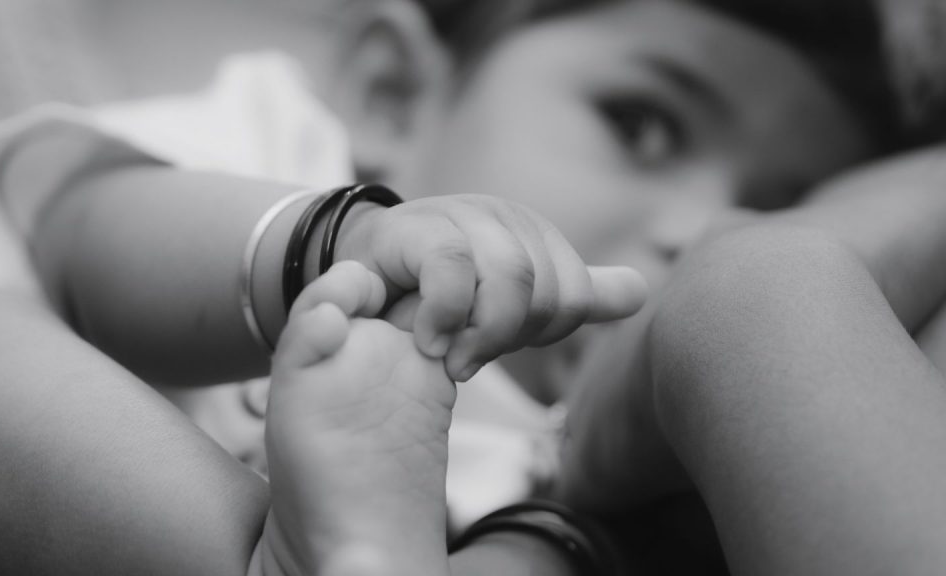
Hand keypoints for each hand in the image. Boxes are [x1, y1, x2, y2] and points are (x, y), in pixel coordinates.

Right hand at [335, 195, 647, 380]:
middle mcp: (506, 217)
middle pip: (550, 293)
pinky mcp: (418, 227)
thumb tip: (642, 291)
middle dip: (512, 338)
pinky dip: (445, 318)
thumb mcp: (508, 297)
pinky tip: (429, 341)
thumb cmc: (437, 289)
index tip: (498, 346)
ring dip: (482, 335)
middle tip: (470, 358)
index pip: (574, 297)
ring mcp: (463, 215)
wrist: (359, 272)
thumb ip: (574, 295)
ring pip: (513, 279)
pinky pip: (455, 271)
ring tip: (451, 357)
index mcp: (534, 233)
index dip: (543, 334)